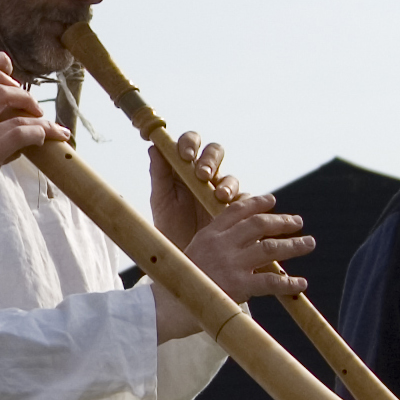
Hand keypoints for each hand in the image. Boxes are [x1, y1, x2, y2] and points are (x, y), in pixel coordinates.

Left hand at [151, 131, 240, 248]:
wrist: (184, 257)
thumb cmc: (169, 226)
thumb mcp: (161, 200)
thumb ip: (159, 174)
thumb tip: (154, 147)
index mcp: (184, 168)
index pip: (190, 143)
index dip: (190, 143)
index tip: (185, 155)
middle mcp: (205, 176)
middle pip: (215, 153)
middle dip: (210, 160)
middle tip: (203, 175)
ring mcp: (221, 191)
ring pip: (230, 177)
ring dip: (226, 184)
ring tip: (220, 197)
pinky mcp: (236, 209)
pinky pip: (245, 200)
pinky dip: (242, 202)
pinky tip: (234, 210)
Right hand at [151, 192, 312, 341]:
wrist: (165, 308)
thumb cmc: (177, 286)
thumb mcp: (190, 257)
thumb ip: (211, 249)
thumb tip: (233, 248)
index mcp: (208, 235)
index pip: (236, 210)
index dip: (257, 203)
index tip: (272, 200)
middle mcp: (221, 244)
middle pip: (258, 224)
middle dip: (281, 221)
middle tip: (298, 222)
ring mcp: (230, 264)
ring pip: (269, 248)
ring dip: (293, 245)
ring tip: (309, 243)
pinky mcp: (237, 285)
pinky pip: (270, 281)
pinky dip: (288, 282)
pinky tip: (301, 283)